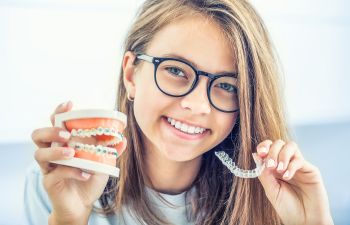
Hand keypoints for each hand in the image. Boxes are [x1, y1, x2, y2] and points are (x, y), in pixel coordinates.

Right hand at [31, 101, 108, 224]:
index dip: (59, 111)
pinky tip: (86, 173)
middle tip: (66, 134)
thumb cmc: (90, 178)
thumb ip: (110, 150)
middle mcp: (52, 152)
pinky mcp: (49, 181)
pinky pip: (55, 173)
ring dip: (56, 151)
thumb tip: (123, 139)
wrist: (83, 204)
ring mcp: (48, 167)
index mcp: (63, 142)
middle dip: (51, 131)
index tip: (70, 104)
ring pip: (39, 154)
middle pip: (38, 135)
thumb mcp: (103, 162)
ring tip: (72, 153)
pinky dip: (72, 171)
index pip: (55, 122)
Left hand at [256, 140, 333, 224]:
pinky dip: (291, 166)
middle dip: (272, 151)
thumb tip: (255, 155)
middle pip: (279, 143)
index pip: (269, 147)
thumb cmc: (287, 207)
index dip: (264, 146)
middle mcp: (286, 163)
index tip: (260, 153)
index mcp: (274, 167)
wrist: (304, 221)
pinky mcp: (310, 170)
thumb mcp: (271, 190)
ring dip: (282, 155)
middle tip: (270, 166)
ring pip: (291, 146)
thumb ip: (263, 173)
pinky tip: (287, 177)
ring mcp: (298, 165)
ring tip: (279, 170)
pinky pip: (300, 160)